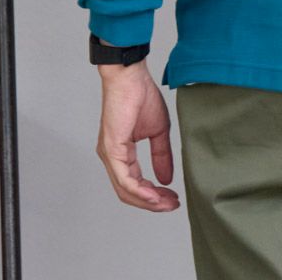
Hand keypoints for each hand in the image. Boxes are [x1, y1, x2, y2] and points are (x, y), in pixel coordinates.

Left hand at [95, 47, 180, 212]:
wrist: (131, 76)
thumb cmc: (141, 95)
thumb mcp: (158, 131)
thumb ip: (161, 156)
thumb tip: (166, 179)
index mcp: (121, 153)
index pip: (135, 184)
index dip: (154, 195)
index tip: (173, 198)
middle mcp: (112, 158)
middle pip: (129, 193)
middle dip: (152, 203)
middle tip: (172, 205)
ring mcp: (109, 155)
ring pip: (125, 190)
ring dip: (148, 200)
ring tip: (166, 202)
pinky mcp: (111, 149)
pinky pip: (124, 179)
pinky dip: (140, 190)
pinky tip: (154, 194)